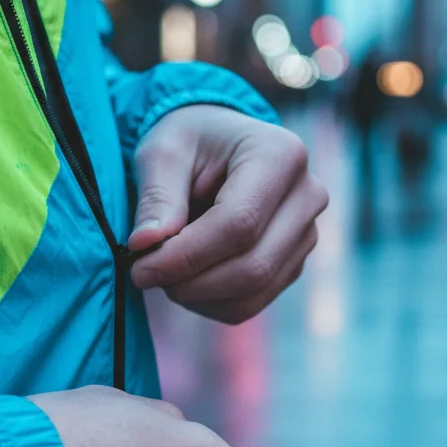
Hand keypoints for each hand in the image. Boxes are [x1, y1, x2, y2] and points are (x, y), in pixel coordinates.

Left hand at [128, 105, 328, 323]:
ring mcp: (306, 233)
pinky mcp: (294, 262)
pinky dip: (210, 303)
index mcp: (280, 155)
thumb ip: (157, 199)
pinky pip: (252, 303)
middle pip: (253, 266)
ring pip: (253, 292)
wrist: (216, 146)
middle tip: (144, 274)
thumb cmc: (189, 142)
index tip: (139, 268)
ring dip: (197, 296)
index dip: (186, 255)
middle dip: (190, 282)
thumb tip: (145, 247)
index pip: (239, 224)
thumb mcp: (162, 154)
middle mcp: (306, 195)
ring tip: (164, 273)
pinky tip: (186, 280)